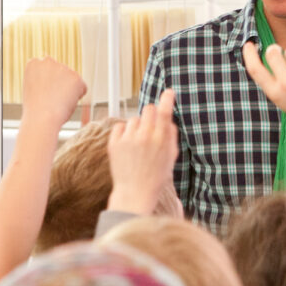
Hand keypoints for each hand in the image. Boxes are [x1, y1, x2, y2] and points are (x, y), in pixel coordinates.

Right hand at [21, 57, 86, 126]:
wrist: (41, 118)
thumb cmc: (36, 109)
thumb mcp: (33, 89)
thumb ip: (43, 80)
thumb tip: (58, 81)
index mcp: (34, 64)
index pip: (46, 71)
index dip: (46, 85)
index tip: (42, 93)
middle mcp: (48, 61)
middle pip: (60, 73)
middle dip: (59, 84)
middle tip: (51, 99)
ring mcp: (63, 68)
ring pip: (71, 81)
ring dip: (68, 91)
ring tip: (57, 102)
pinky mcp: (76, 77)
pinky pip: (82, 88)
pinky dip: (77, 97)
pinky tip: (66, 102)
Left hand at [107, 90, 177, 214]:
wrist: (134, 192)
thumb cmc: (155, 176)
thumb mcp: (171, 157)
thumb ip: (171, 136)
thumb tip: (168, 118)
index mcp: (160, 140)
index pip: (164, 112)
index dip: (167, 99)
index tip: (168, 92)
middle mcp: (144, 137)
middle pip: (148, 109)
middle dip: (151, 115)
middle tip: (151, 127)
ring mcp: (128, 140)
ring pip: (134, 118)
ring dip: (138, 126)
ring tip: (138, 143)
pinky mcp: (114, 143)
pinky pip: (120, 126)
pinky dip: (124, 132)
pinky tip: (128, 145)